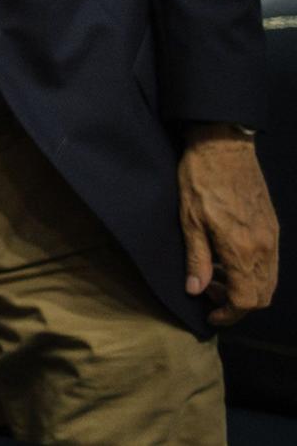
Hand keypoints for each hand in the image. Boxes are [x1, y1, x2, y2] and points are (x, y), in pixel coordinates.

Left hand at [178, 124, 278, 324]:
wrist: (223, 145)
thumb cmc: (201, 179)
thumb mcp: (189, 220)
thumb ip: (196, 259)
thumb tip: (196, 291)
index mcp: (243, 249)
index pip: (245, 299)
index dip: (228, 315)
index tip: (209, 315)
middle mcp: (264, 247)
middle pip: (262, 295)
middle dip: (238, 305)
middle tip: (209, 296)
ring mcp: (271, 236)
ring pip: (268, 280)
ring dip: (246, 289)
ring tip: (216, 277)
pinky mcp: (271, 225)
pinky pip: (269, 262)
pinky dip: (253, 272)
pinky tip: (228, 260)